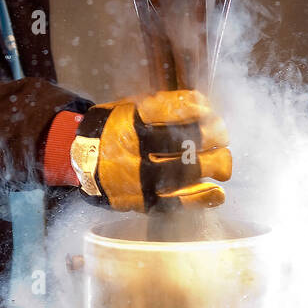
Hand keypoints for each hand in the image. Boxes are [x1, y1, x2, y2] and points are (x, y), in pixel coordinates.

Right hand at [69, 89, 231, 212]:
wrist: (83, 163)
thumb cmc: (113, 130)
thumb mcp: (129, 107)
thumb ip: (161, 105)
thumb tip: (201, 104)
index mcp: (129, 123)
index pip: (169, 111)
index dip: (195, 109)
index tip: (208, 110)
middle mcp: (133, 151)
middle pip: (180, 143)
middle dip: (208, 138)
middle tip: (221, 136)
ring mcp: (138, 179)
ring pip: (182, 174)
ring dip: (210, 167)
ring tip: (224, 164)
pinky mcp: (143, 202)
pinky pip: (176, 203)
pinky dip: (200, 199)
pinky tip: (217, 194)